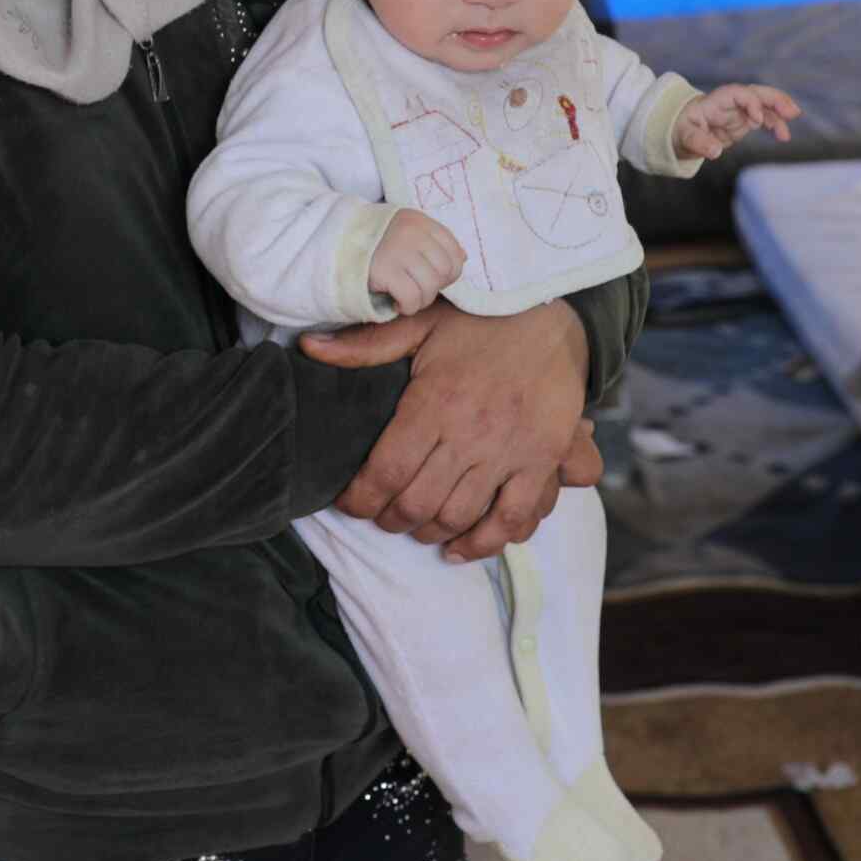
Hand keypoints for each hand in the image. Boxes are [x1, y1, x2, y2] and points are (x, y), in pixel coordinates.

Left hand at [300, 299, 591, 560]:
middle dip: (390, 519)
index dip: (360, 498)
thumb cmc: (480, 320)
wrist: (551, 313)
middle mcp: (470, 432)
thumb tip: (309, 349)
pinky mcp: (542, 460)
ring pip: (458, 516)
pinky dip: (484, 542)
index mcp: (434, 401)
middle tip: (380, 516)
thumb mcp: (419, 322)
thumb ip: (365, 345)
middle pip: (418, 502)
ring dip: (429, 532)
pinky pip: (512, 517)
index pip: (387, 471)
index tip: (349, 502)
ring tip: (415, 527)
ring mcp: (509, 450)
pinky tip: (462, 547)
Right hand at [366, 209, 464, 316]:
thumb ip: (433, 241)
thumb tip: (463, 258)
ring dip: (420, 300)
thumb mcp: (405, 231)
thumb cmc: (372, 242)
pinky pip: (411, 298)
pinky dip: (406, 307)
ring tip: (404, 297)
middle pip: (445, 271)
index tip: (429, 277)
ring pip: (430, 287)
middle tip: (414, 288)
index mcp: (419, 221)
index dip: (449, 273)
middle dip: (434, 287)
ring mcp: (398, 250)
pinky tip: (395, 302)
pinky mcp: (384, 270)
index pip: (455, 252)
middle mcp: (412, 233)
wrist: (331, 243)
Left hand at [675, 83, 803, 161]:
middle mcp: (731, 102)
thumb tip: (714, 152)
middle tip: (792, 112)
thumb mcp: (684, 137)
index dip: (750, 102)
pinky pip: (764, 118)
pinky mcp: (745, 121)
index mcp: (716, 101)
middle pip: (756, 93)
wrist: (681, 132)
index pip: (737, 93)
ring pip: (764, 104)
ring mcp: (740, 111)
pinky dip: (775, 124)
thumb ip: (699, 143)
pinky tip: (783, 136)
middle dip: (775, 100)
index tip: (756, 120)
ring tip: (789, 128)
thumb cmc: (681, 130)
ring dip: (780, 112)